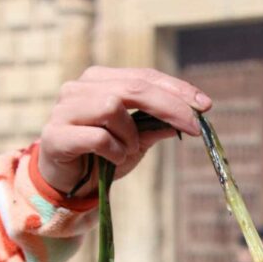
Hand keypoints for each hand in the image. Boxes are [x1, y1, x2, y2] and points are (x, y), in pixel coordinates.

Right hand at [38, 67, 211, 194]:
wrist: (65, 184)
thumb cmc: (101, 157)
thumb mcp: (136, 142)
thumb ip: (156, 127)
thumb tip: (191, 118)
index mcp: (101, 80)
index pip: (144, 76)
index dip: (177, 89)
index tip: (206, 106)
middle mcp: (80, 87)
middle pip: (133, 87)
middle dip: (170, 107)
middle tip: (194, 127)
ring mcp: (65, 108)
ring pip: (112, 107)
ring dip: (130, 136)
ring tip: (126, 152)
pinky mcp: (56, 134)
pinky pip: (98, 136)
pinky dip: (114, 151)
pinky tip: (113, 159)